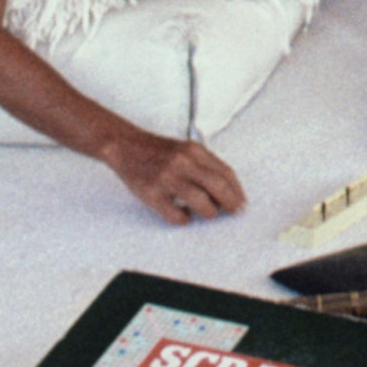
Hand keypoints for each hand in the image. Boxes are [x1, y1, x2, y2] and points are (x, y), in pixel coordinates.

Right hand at [111, 136, 243, 223]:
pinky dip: (185, 219)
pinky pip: (176, 215)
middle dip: (231, 203)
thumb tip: (226, 190)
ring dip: (210, 212)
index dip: (237, 190)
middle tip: (234, 212)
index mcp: (194, 150)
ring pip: (201, 202)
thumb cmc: (158, 151)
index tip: (241, 202)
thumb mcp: (185, 149)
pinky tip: (185, 216)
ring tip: (209, 213)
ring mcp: (167, 178)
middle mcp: (182, 162)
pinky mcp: (152, 193)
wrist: (125, 146)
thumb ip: (204, 165)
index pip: (225, 172)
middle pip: (217, 187)